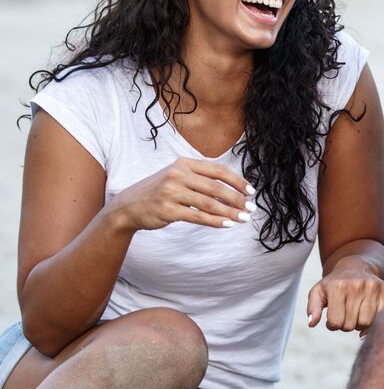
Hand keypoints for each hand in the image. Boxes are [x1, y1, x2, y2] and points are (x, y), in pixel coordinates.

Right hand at [106, 157, 253, 231]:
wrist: (127, 206)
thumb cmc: (159, 191)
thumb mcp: (177, 177)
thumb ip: (200, 179)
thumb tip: (233, 189)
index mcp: (184, 164)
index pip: (217, 170)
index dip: (237, 181)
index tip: (250, 191)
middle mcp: (177, 175)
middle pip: (216, 187)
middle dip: (237, 199)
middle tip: (250, 208)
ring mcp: (171, 192)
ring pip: (209, 203)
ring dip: (229, 212)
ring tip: (243, 218)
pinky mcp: (167, 210)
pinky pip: (198, 216)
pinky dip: (215, 221)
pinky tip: (227, 224)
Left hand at [306, 256, 383, 331]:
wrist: (356, 267)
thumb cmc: (334, 284)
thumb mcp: (318, 292)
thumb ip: (312, 308)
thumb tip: (311, 323)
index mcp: (338, 286)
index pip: (336, 323)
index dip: (333, 325)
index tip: (333, 317)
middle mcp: (357, 285)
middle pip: (351, 325)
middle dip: (346, 324)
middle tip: (346, 314)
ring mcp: (374, 287)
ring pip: (367, 324)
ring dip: (360, 324)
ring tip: (356, 314)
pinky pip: (381, 316)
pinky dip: (374, 319)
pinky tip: (368, 312)